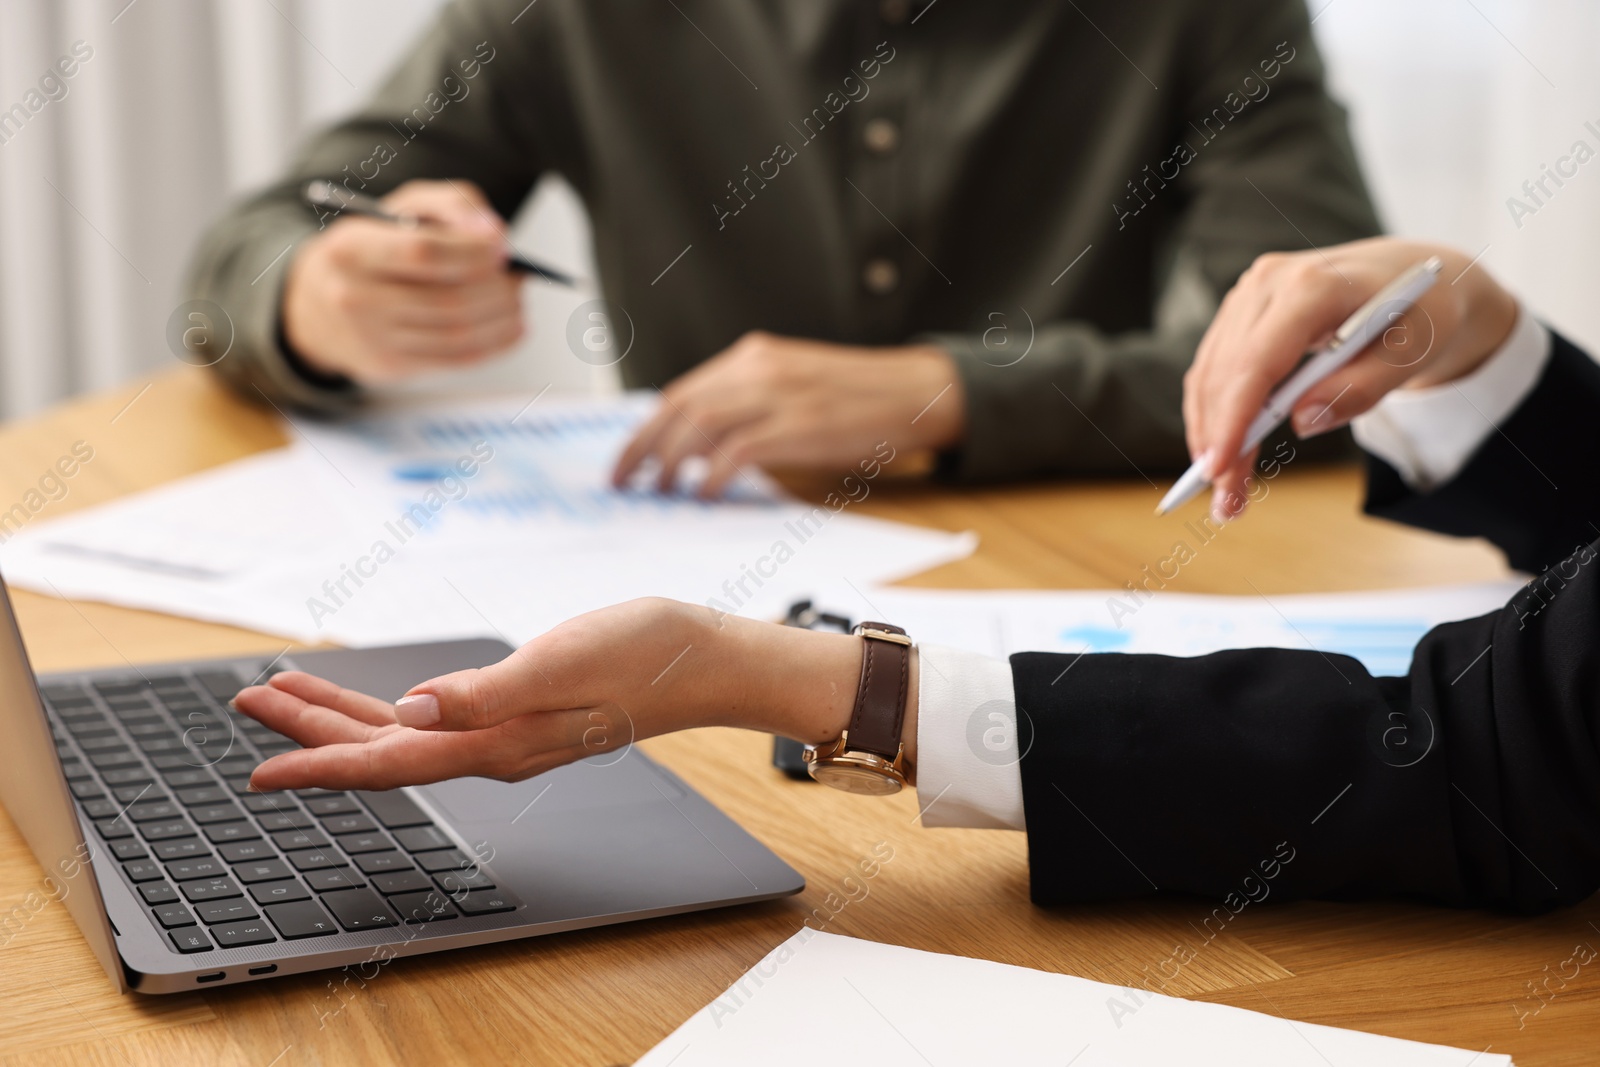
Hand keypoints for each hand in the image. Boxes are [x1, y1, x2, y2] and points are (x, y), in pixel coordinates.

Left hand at [235, 598, 914, 791]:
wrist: (706, 658)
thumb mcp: (564, 660)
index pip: (390, 762)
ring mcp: (506, 731)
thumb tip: (411, 711)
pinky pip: (435, 717)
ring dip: (341, 715)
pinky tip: (377, 695)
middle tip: (249, 705)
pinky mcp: (519, 710)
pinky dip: (392, 705)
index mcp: (499, 741)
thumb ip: (486, 693)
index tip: (260, 766)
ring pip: (403, 733)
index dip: (319, 763)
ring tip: (287, 692)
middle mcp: (494, 746)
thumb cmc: (646, 653)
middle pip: (382, 749)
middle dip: (311, 731)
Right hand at [281, 179, 525, 381]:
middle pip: (447, 300)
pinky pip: (456, 359)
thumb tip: (494, 231)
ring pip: (457, 334)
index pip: (423, 253)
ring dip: (502, 317)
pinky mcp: (392, 366)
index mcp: (353, 248)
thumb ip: (452, 204)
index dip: (473, 252)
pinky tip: (511, 327)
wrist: (318, 305)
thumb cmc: (373, 248)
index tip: (502, 247)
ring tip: (517, 299)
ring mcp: (373, 338)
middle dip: (497, 288)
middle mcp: (356, 297)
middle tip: (517, 276)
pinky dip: (495, 344)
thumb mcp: (402, 208)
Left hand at [611, 332, 964, 497]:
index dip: (646, 430)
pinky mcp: (801, 423)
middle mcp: (759, 367)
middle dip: (643, 447)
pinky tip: (707, 494)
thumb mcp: (793, 386)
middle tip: (626, 482)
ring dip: (671, 461)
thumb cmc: (856, 398)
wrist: (916, 392)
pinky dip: (714, 473)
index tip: (627, 461)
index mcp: (753, 355)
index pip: (681, 392)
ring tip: (661, 490)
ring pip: (699, 424)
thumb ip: (747, 404)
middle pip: (679, 406)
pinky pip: (739, 449)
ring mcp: (780, 393)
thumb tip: (697, 448)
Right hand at [1183, 238, 1518, 520]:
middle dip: (1219, 443)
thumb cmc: (1420, 314)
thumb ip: (1362, 388)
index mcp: (1314, 286)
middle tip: (1227, 504)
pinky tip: (1223, 452)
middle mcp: (1269, 282)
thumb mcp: (1413, 354)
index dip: (1233, 418)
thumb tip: (1302, 422)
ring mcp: (1249, 295)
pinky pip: (1213, 369)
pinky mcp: (1240, 312)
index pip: (1257, 360)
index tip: (1220, 470)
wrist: (1414, 278)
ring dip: (1209, 436)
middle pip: (1226, 374)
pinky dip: (1212, 415)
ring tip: (1225, 491)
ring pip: (1210, 374)